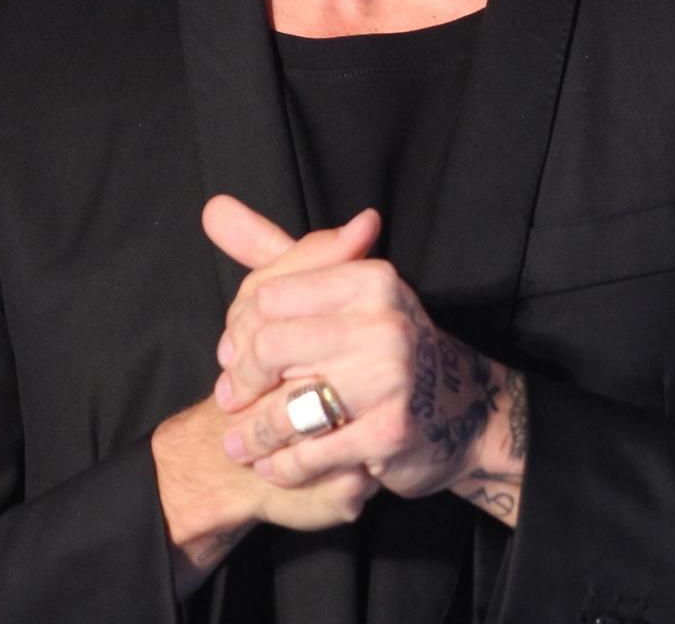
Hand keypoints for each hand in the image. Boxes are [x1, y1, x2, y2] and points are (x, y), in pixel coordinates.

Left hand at [203, 200, 512, 503]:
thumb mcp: (338, 290)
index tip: (233, 353)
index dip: (238, 330)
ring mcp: (391, 377)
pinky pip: (311, 454)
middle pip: (270, 349)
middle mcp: (384, 321)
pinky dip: (283, 466)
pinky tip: (275, 465)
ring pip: (285, 408)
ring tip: (239, 443)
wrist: (462, 409)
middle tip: (230, 400)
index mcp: (369, 278)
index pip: (268, 297)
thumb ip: (274, 253)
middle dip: (239, 383)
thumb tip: (213, 209)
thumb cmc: (381, 344)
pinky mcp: (391, 431)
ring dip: (252, 435)